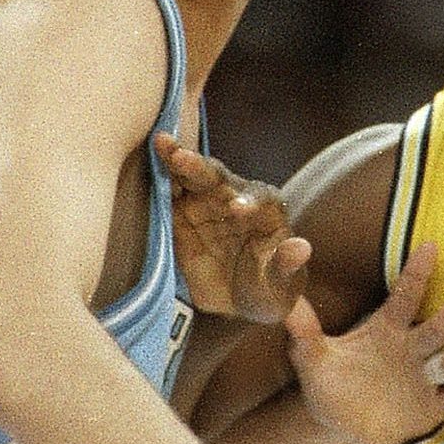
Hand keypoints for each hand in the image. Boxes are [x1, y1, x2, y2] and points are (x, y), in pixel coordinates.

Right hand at [155, 131, 310, 322]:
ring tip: (161, 144)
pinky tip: (142, 166)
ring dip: (175, 160)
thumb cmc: (268, 290)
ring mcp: (204, 203)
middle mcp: (234, 197)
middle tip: (181, 156)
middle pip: (218, 178)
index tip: (237, 210)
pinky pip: (166, 194)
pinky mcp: (179, 213)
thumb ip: (287, 266)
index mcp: (267, 211)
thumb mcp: (281, 287)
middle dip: (200, 166)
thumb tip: (301, 247)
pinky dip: (156, 181)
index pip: (260, 200)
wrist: (238, 299)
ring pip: (189, 177)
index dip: (250, 202)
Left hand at [287, 240, 443, 443]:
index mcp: (387, 328)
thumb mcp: (311, 354)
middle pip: (431, 331)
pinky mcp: (429, 408)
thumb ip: (301, 325)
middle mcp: (411, 348)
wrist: (338, 423)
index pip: (405, 294)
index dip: (416, 271)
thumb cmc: (329, 380)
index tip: (429, 246)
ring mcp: (423, 378)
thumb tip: (284, 294)